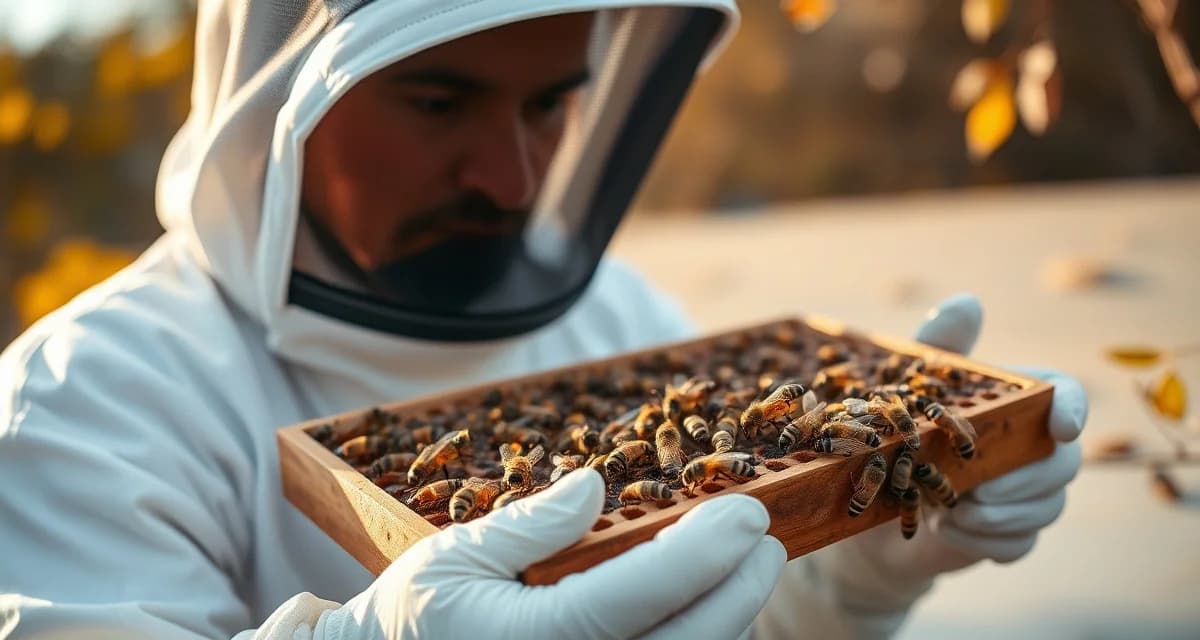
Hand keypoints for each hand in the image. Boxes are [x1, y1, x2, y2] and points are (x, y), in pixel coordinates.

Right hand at [315, 470, 785, 638]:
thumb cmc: (421, 615)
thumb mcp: (456, 554)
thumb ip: (532, 524)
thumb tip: (595, 489)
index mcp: (530, 639)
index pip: (639, 594)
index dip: (705, 551)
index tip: (747, 512)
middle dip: (742, 589)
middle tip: (763, 541)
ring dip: (730, 623)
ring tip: (740, 574)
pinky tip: (707, 618)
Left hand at [807, 294, 1087, 625]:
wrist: (868, 506)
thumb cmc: (893, 432)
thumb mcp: (906, 387)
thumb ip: (939, 348)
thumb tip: (967, 302)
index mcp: (1015, 403)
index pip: (1066, 396)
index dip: (1073, 409)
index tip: (1060, 427)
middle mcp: (1031, 447)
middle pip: (1064, 463)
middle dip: (1022, 480)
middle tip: (974, 489)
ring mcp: (1025, 495)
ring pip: (1047, 508)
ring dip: (998, 514)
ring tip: (946, 509)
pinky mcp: (1009, 536)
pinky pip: (1020, 545)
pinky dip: (986, 542)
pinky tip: (949, 531)